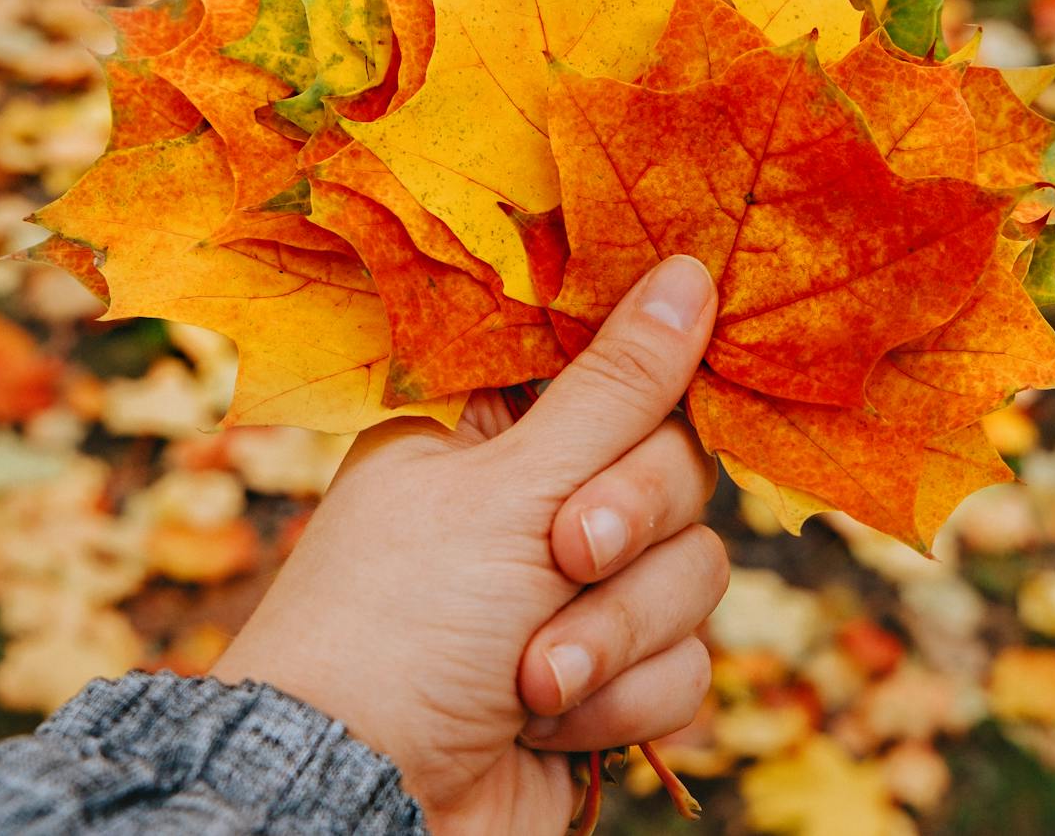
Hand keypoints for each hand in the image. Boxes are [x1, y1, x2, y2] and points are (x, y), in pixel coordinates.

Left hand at [211, 255, 727, 834]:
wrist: (361, 797)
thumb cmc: (399, 622)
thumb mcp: (507, 489)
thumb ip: (617, 390)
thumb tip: (690, 271)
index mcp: (494, 430)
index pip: (617, 376)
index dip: (648, 398)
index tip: (651, 411)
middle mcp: (537, 504)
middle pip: (678, 474)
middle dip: (628, 531)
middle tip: (562, 557)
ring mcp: (573, 597)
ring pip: (692, 576)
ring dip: (617, 633)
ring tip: (532, 677)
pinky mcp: (606, 683)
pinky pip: (686, 667)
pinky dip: (625, 701)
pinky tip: (546, 724)